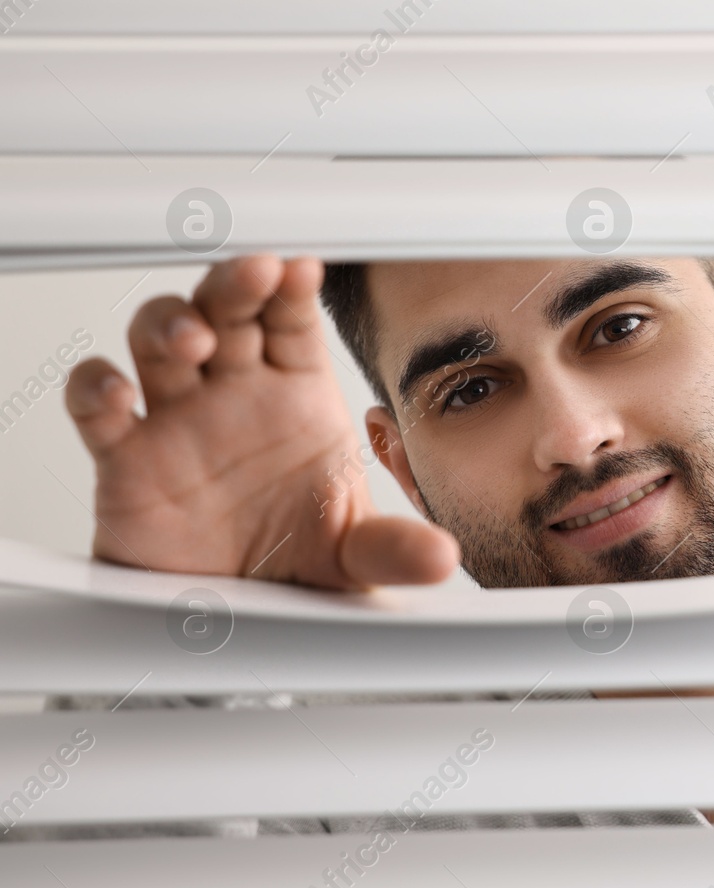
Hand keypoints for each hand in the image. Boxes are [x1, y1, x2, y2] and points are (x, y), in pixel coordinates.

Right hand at [64, 254, 459, 589]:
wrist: (231, 616)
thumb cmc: (293, 560)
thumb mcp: (354, 557)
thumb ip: (393, 549)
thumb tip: (443, 558)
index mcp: (296, 397)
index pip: (293, 325)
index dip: (293, 293)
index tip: (303, 272)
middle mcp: (234, 396)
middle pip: (226, 313)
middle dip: (235, 286)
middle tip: (255, 275)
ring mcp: (177, 420)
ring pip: (159, 341)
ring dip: (169, 324)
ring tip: (194, 340)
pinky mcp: (125, 459)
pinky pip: (97, 406)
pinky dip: (96, 387)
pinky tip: (117, 392)